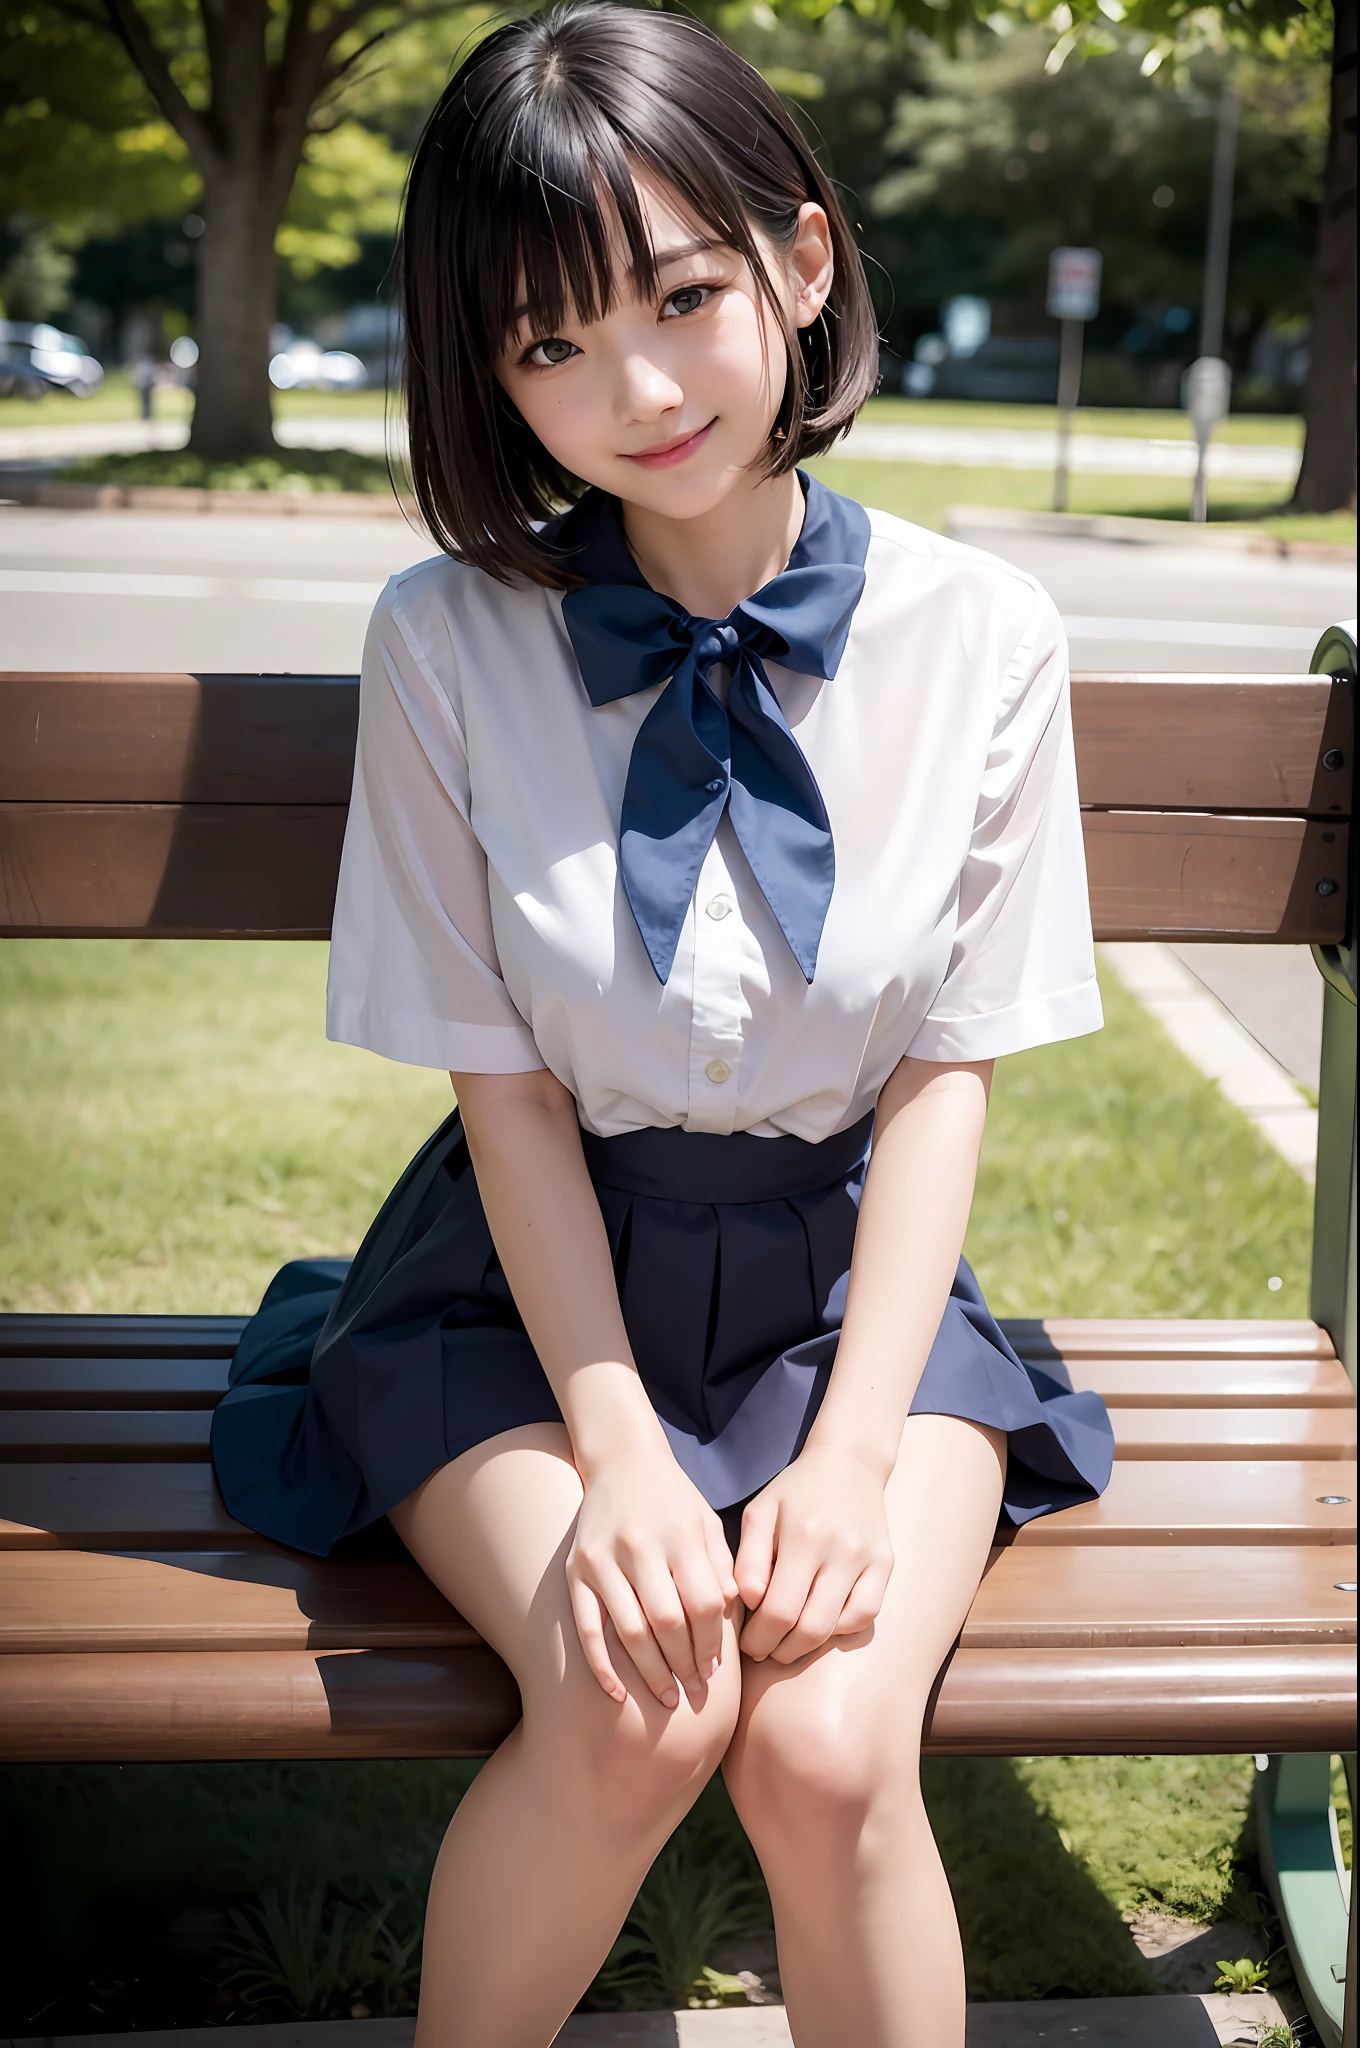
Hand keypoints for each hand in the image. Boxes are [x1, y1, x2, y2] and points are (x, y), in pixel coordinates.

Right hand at [567, 1446, 739, 1709]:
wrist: (621, 1460)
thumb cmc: (673, 1499)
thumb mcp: (706, 1522)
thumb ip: (721, 1566)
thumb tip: (730, 1617)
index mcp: (680, 1535)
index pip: (704, 1603)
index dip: (713, 1643)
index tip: (716, 1668)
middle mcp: (640, 1547)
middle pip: (668, 1622)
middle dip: (685, 1665)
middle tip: (695, 1691)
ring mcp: (603, 1560)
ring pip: (629, 1631)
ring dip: (650, 1673)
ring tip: (667, 1698)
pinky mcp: (575, 1571)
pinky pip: (587, 1629)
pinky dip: (602, 1666)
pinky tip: (617, 1695)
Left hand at [734, 1444, 893, 1663]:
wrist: (848, 1463)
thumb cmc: (795, 1491)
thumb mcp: (760, 1513)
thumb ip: (748, 1560)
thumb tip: (750, 1603)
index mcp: (803, 1536)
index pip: (779, 1610)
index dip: (759, 1638)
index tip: (747, 1645)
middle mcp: (840, 1550)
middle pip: (810, 1627)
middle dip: (781, 1650)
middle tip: (764, 1650)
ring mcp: (867, 1559)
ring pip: (839, 1627)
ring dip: (808, 1646)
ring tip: (787, 1644)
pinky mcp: (885, 1564)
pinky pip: (867, 1614)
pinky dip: (842, 1630)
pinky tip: (822, 1625)